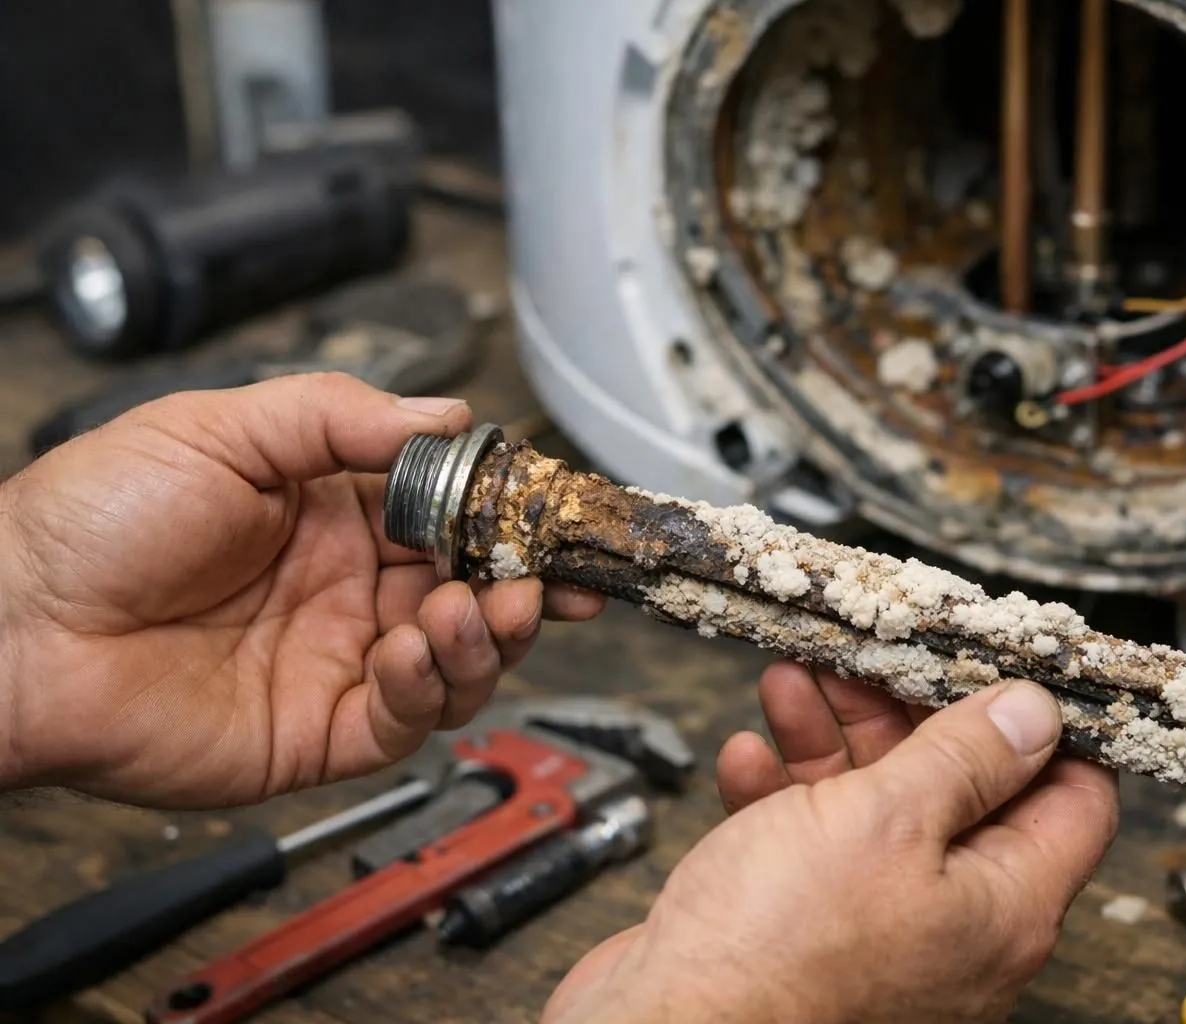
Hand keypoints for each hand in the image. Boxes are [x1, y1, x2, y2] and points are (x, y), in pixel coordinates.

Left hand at [0, 373, 602, 807]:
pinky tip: (414, 647)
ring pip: (457, 663)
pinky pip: (404, 721)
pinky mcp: (318, 732)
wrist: (15, 629)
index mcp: (335, 514)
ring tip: (477, 608)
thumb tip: (449, 412)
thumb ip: (341, 417)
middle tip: (553, 577)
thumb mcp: (221, 428)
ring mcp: (337, 663)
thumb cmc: (92, 520)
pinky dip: (429, 688)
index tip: (557, 511)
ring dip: (487, 638)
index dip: (511, 516)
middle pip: (475, 593)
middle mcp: (349, 590)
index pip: (454, 515)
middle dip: (526, 586)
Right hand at [544, 663, 1119, 1023]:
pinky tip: (750, 759)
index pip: (1073, 800)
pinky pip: (814, 848)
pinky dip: (784, 796)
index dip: (1047, 726)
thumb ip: (966, 759)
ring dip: (832, 739)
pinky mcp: (809, 932)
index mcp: (1004, 907)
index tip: (1003, 665)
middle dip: (906, 712)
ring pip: (877, 809)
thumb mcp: (885, 819)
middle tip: (867, 658)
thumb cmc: (774, 957)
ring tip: (793, 682)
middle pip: (961, 790)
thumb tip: (1037, 714)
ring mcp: (879, 930)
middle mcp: (953, 926)